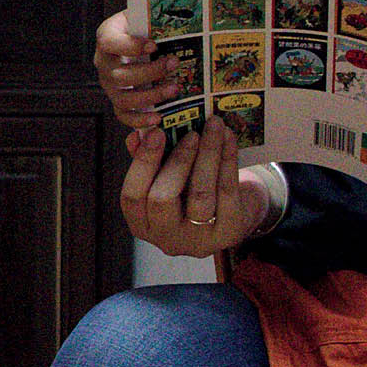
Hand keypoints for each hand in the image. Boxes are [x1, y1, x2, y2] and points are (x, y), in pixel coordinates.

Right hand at [94, 9, 179, 128]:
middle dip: (150, 72)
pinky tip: (159, 116)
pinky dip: (140, 119)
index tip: (154, 45)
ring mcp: (109, 84)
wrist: (139, 35)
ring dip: (151, 96)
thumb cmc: (144, 26)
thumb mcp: (145, 15)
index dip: (131, 46)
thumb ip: (155, 18)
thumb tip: (182, 22)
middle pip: (119, 75)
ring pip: (123, 98)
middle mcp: (104, 62)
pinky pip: (123, 115)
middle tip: (173, 64)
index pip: (110, 43)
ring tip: (174, 88)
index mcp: (107, 37)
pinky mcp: (117, 100)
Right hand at [119, 115, 271, 256]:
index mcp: (143, 225)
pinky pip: (227, 191)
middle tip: (191, 133)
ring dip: (207, 155)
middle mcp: (167, 238)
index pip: (132, 197)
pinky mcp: (229, 232)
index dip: (142, 162)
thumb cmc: (191, 191)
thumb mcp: (167, 177)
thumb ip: (150, 159)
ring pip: (200, 194)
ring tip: (213, 127)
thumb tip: (137, 135)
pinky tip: (228, 137)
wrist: (234, 213)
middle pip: (163, 199)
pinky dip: (227, 159)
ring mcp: (198, 240)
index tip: (156, 132)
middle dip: (178, 161)